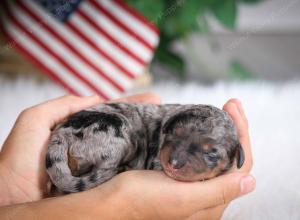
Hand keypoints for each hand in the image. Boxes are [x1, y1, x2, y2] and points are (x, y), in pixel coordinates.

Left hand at [0, 93, 159, 205]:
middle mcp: (94, 154)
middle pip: (125, 135)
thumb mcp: (35, 124)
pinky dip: (141, 169)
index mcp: (81, 138)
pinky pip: (126, 178)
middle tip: (168, 114)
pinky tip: (158, 161)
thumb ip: (60, 107)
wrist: (13, 202)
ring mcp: (100, 174)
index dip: (131, 107)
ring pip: (130, 155)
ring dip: (149, 144)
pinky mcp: (102, 191)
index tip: (153, 100)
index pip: (112, 118)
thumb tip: (96, 98)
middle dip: (147, 122)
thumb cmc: (17, 165)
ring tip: (171, 134)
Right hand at [92, 98, 253, 219]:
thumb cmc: (141, 201)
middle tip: (230, 105)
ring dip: (221, 132)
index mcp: (210, 204)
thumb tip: (250, 181)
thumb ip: (216, 192)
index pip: (240, 167)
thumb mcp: (182, 199)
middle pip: (230, 159)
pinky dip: (205, 139)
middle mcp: (204, 195)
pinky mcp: (179, 177)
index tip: (233, 109)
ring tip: (221, 112)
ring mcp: (192, 185)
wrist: (112, 200)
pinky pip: (200, 156)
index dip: (242, 137)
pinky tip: (201, 128)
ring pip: (216, 156)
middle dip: (234, 130)